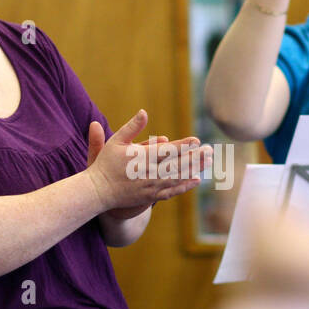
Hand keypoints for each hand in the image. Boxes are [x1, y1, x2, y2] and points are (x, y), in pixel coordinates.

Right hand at [85, 110, 211, 214]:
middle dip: (195, 157)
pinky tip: (197, 179)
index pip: (167, 151)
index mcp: (141, 158)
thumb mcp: (116, 141)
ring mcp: (151, 186)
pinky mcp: (150, 196)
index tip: (197, 140)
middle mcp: (149, 173)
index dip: (183, 145)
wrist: (98, 191)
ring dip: (194, 169)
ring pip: (177, 177)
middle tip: (210, 150)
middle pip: (177, 164)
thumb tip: (144, 112)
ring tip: (208, 162)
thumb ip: (131, 127)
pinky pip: (172, 191)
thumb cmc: (106, 164)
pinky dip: (185, 185)